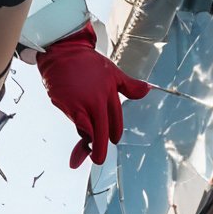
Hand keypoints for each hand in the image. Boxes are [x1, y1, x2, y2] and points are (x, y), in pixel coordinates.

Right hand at [37, 22, 149, 166]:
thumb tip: (148, 89)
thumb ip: (130, 86)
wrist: (64, 53)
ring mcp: (82, 104)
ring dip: (86, 141)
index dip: (114, 133)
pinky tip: (74, 139)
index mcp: (110, 93)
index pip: (115, 121)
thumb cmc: (87, 63)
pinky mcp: (68, 106)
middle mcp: (97, 101)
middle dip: (99, 149)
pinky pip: (76, 124)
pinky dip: (77, 131)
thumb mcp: (113, 72)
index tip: (112, 139)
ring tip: (81, 153)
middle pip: (102, 131)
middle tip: (97, 160)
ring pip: (87, 130)